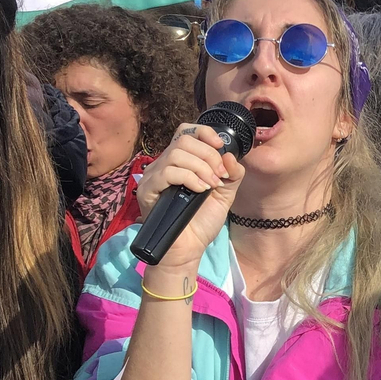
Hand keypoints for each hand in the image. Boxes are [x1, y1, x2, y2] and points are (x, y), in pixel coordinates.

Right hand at [134, 121, 245, 272]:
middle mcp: (166, 164)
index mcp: (182, 162)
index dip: (204, 132)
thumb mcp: (225, 195)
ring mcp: (155, 176)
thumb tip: (229, 154)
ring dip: (200, 167)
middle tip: (219, 176)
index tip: (220, 146)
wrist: (189, 248)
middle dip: (208, 154)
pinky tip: (200, 190)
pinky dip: (188, 178)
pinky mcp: (148, 190)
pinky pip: (167, 172)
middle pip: (184, 140)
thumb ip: (232, 174)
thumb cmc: (202, 221)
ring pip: (176, 154)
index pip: (186, 132)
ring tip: (211, 185)